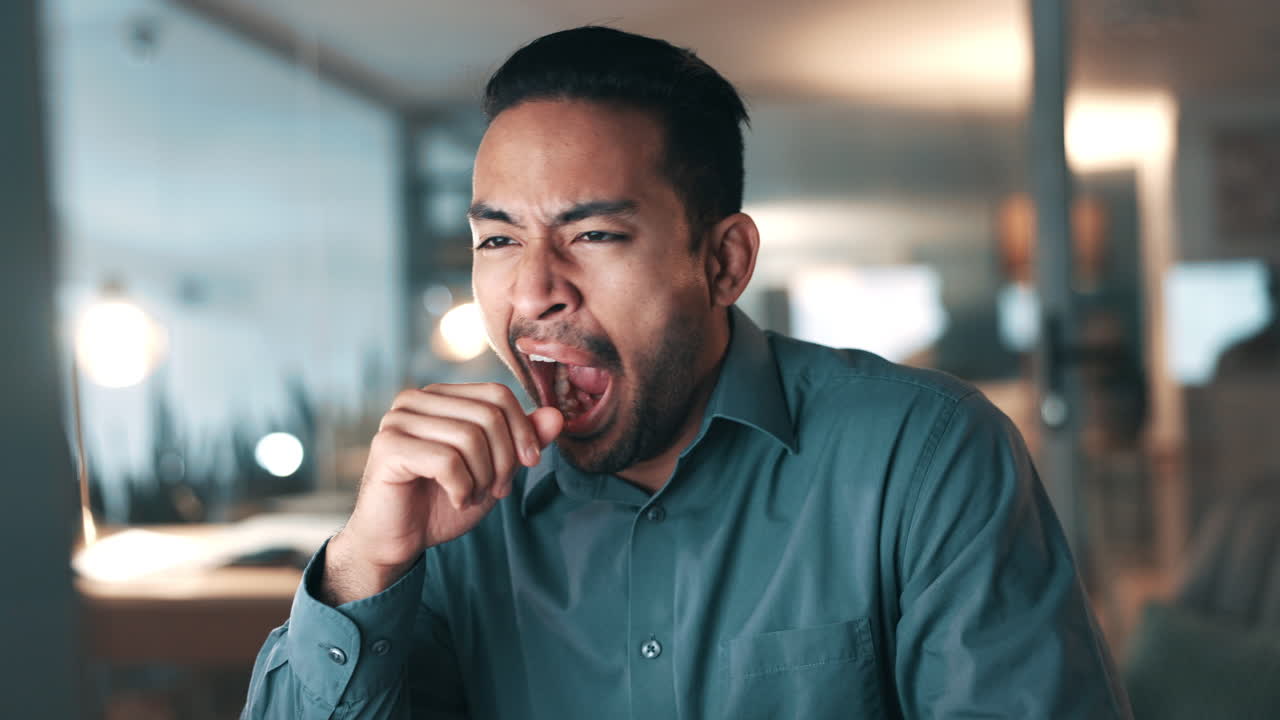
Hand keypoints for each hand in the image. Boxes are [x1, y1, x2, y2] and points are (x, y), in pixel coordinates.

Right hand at [323, 383, 561, 603]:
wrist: (398, 541)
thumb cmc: (443, 502)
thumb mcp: (495, 469)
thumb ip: (523, 440)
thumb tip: (557, 415)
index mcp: (440, 396)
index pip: (497, 394)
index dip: (523, 430)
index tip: (529, 464)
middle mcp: (416, 400)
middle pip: (488, 415)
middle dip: (505, 459)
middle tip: (497, 490)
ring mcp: (398, 420)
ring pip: (470, 437)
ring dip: (484, 477)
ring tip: (474, 496)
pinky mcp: (388, 447)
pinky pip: (447, 461)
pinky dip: (463, 488)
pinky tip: (456, 500)